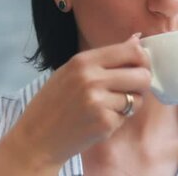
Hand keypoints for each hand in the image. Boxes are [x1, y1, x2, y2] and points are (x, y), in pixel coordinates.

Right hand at [0, 34, 151, 174]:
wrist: (36, 139)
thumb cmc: (53, 103)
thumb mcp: (71, 71)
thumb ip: (105, 57)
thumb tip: (137, 39)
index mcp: (83, 61)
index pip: (131, 51)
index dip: (142, 59)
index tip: (138, 67)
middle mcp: (92, 78)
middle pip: (142, 74)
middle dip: (141, 83)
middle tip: (129, 90)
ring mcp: (98, 102)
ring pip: (138, 98)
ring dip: (130, 103)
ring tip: (109, 107)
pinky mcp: (104, 123)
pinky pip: (127, 117)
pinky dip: (118, 120)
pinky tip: (99, 121)